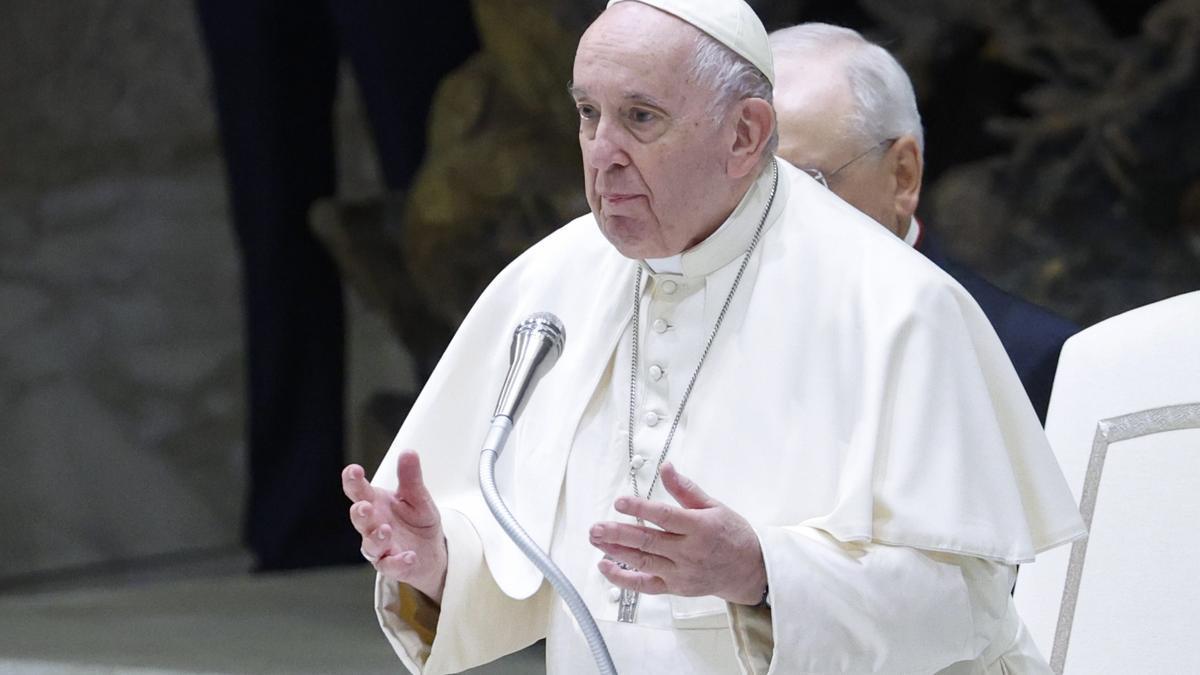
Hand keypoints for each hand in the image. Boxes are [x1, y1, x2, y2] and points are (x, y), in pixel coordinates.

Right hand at [342, 451, 447, 603]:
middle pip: (359, 519)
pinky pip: (391, 566)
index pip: (358, 491)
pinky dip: (398, 562)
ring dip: (376, 538)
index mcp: (376, 503)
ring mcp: (380, 547)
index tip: (353, 470)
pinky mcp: (392, 565)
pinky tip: (409, 556)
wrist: (432, 549)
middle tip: (364, 506)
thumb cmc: (417, 520)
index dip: (353, 481)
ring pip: (370, 545)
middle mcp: (373, 525)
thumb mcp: (418, 496)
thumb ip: (411, 477)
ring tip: (385, 529)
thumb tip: (408, 452)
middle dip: (359, 513)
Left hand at [589, 463, 766, 605]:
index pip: (665, 517)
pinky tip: (606, 567)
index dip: (640, 508)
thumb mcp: (714, 506)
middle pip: (648, 541)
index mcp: (699, 528)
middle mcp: (689, 552)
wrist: (750, 570)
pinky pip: (646, 586)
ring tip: (596, 540)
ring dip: (616, 551)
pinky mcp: (676, 587)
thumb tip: (666, 468)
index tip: (620, 502)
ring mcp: (681, 572)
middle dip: (618, 534)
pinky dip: (623, 578)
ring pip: (643, 562)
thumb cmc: (733, 536)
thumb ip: (685, 489)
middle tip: (596, 528)